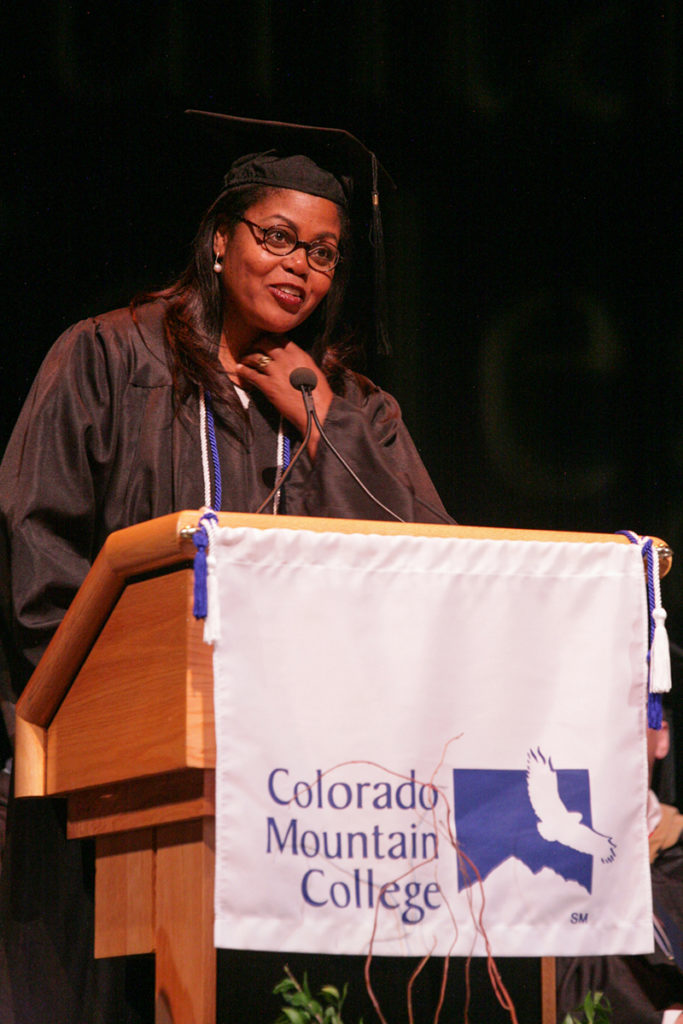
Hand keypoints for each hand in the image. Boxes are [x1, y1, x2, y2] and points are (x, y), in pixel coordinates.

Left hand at [236, 338, 332, 457]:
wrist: (317, 412)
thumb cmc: (319, 395)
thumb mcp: (312, 370)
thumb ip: (300, 361)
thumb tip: (292, 359)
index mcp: (299, 354)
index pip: (280, 338)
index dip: (270, 338)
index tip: (266, 341)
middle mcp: (286, 359)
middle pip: (265, 343)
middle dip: (257, 344)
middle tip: (252, 348)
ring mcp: (276, 371)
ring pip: (255, 357)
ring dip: (247, 357)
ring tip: (244, 359)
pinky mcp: (268, 386)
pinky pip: (250, 374)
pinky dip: (243, 371)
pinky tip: (240, 370)